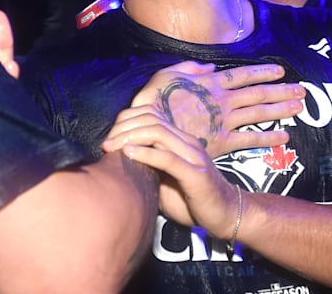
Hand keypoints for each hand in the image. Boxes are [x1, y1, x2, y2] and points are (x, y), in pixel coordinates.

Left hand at [104, 105, 243, 237]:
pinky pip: (168, 158)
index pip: (151, 116)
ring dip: (130, 138)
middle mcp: (187, 143)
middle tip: (105, 144)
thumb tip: (118, 161)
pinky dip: (145, 154)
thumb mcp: (165, 179)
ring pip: (158, 133)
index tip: (109, 137)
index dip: (126, 121)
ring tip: (112, 148)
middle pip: (151, 120)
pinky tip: (129, 154)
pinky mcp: (196, 175)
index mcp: (180, 140)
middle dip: (124, 128)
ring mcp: (193, 156)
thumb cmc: (193, 200)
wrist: (226, 215)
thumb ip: (148, 166)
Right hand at [116, 61, 303, 157]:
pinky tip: (285, 137)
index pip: (243, 75)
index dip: (263, 72)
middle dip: (281, 91)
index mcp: (211, 83)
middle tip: (301, 90)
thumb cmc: (154, 102)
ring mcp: (225, 121)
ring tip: (299, 108)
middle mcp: (223, 100)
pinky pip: (251, 139)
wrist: (150, 130)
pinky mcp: (222, 142)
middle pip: (258, 94)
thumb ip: (189, 69)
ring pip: (259, 114)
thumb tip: (208, 68)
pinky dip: (269, 138)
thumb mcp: (166, 74)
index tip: (280, 71)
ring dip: (281, 110)